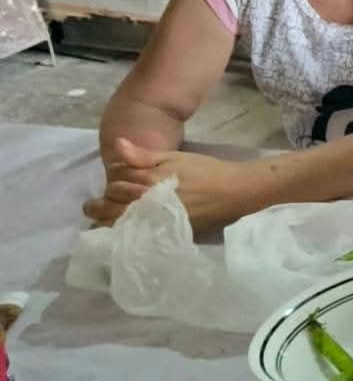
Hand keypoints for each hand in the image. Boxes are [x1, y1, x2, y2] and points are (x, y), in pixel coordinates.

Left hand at [81, 138, 267, 231]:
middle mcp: (146, 203)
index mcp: (148, 181)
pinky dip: (122, 233)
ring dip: (106, 221)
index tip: (108, 183)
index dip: (111, 182)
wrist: (231, 192)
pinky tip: (120, 232)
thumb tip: (117, 145)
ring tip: (100, 220)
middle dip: (100, 205)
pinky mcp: (162, 234)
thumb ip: (143, 155)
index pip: (116, 183)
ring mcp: (153, 221)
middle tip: (92, 206)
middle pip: (112, 205)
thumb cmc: (204, 171)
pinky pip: (133, 235)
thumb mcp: (174, 158)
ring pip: (118, 223)